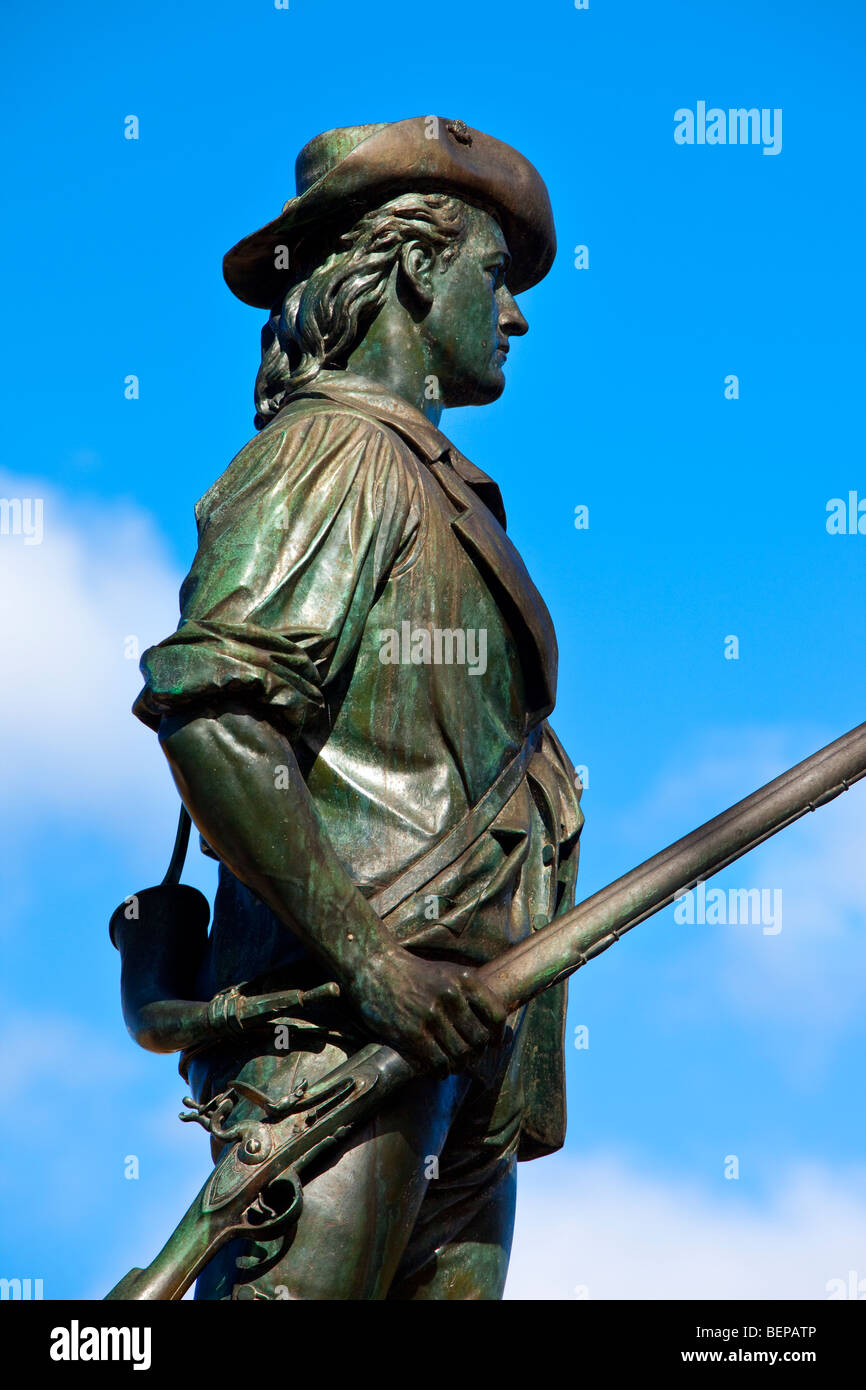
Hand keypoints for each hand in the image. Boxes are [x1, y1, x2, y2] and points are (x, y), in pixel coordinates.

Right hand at [345, 946, 506, 1073]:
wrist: (375, 968)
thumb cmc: (414, 974)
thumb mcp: (448, 973)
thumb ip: (470, 996)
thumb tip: (494, 1030)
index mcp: (465, 979)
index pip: (496, 1014)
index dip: (497, 1035)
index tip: (493, 1043)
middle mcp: (451, 996)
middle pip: (479, 1039)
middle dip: (475, 1053)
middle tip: (468, 1057)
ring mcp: (432, 1015)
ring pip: (460, 1055)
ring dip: (458, 1065)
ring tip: (453, 1065)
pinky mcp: (412, 1033)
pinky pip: (438, 1062)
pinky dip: (442, 1071)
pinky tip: (438, 1070)